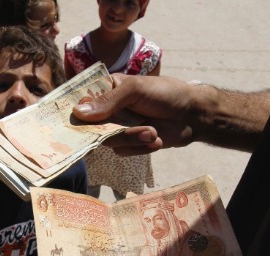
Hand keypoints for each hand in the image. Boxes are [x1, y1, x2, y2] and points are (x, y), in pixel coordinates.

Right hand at [72, 74, 206, 155]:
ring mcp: (120, 127)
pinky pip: (123, 151)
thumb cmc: (167, 93)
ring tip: (153, 132)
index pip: (82, 102)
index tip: (75, 123)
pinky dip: (140, 147)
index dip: (77, 113)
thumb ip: (107, 101)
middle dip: (114, 130)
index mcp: (108, 90)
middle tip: (130, 128)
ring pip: (109, 142)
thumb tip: (77, 113)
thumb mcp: (135, 90)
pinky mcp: (131, 143)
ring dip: (133, 138)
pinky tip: (156, 139)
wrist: (194, 115)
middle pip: (93, 127)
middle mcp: (110, 110)